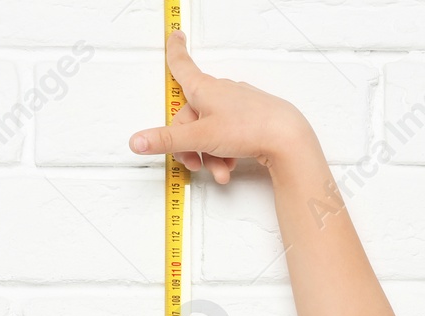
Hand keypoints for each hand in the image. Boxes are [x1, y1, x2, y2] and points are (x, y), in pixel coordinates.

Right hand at [128, 29, 310, 182]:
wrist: (287, 138)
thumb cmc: (249, 127)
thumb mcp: (200, 137)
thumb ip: (167, 141)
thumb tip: (138, 141)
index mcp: (203, 89)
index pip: (182, 65)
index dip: (174, 51)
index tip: (174, 37)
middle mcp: (220, 92)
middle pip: (191, 115)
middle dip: (190, 144)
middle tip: (194, 164)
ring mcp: (237, 105)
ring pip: (211, 129)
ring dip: (209, 154)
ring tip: (220, 170)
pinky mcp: (251, 119)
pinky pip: (229, 134)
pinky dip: (226, 151)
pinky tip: (231, 165)